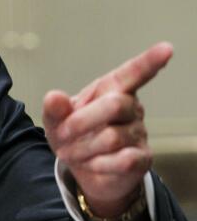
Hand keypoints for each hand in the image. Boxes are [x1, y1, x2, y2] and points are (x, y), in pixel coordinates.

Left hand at [42, 42, 172, 220]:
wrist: (84, 171)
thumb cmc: (73, 136)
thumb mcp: (56, 121)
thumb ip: (54, 109)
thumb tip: (54, 97)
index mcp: (110, 90)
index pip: (132, 73)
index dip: (149, 61)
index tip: (166, 49)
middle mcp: (130, 107)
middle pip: (115, 105)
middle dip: (81, 122)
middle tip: (62, 135)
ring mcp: (139, 132)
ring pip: (112, 137)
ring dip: (83, 148)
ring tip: (73, 152)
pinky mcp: (142, 158)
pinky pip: (124, 160)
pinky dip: (99, 164)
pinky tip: (93, 163)